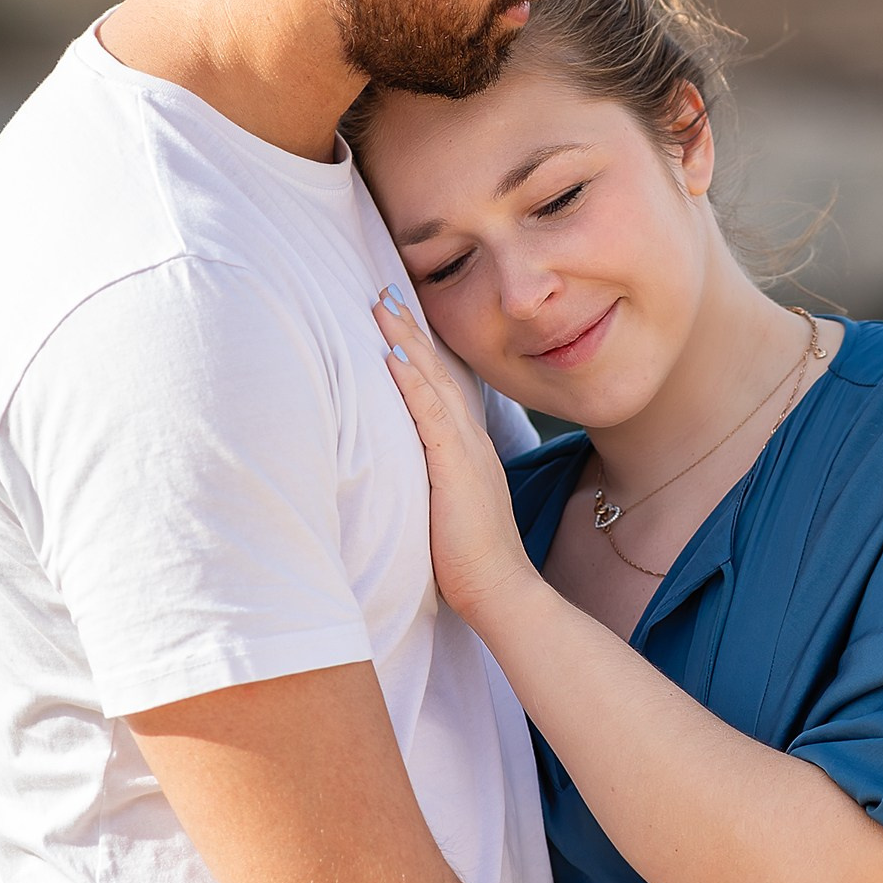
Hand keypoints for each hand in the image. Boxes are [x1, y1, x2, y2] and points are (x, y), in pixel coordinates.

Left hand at [377, 290, 537, 626]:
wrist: (501, 590)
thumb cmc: (472, 559)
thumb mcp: (451, 505)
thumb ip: (437, 479)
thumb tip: (414, 472)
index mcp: (467, 448)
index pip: (442, 387)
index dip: (420, 350)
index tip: (397, 318)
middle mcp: (469, 440)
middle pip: (437, 372)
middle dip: (410, 330)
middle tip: (384, 292)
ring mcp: (465, 451)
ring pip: (433, 382)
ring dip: (406, 341)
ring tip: (381, 306)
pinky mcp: (456, 468)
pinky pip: (431, 415)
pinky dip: (411, 382)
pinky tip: (392, 356)